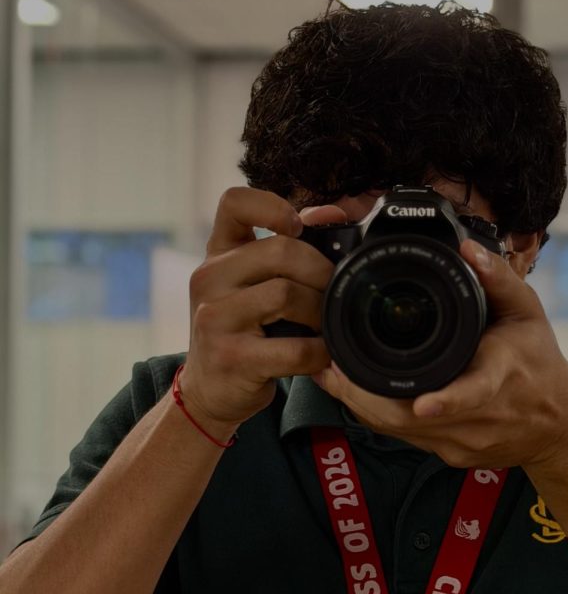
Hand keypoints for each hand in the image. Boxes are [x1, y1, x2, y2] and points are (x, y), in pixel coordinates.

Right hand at [178, 187, 349, 430]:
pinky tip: (320, 355)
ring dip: (320, 312)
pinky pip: (295, 348)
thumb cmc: (242, 330)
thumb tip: (334, 212)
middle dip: (321, 270)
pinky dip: (319, 352)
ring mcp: (215, 318)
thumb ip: (287, 247)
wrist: (208, 390)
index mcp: (217, 254)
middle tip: (331, 291)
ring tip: (324, 325)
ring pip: (287, 294)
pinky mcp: (232, 357)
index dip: (272, 205)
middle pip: (281, 250)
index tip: (297, 227)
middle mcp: (209, 279)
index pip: (234, 203)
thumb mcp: (252, 284)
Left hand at [314, 239, 567, 468]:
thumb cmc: (540, 363)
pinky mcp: (450, 456)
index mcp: (501, 378)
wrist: (559, 425)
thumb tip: (467, 247)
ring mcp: (464, 443)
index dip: (448, 401)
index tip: (423, 404)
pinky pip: (403, 438)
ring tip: (329, 374)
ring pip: (401, 431)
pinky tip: (353, 392)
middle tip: (330, 368)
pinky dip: (377, 415)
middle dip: (367, 397)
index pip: (475, 393)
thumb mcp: (528, 312)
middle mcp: (481, 418)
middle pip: (416, 419)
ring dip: (362, 405)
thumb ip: (498, 278)